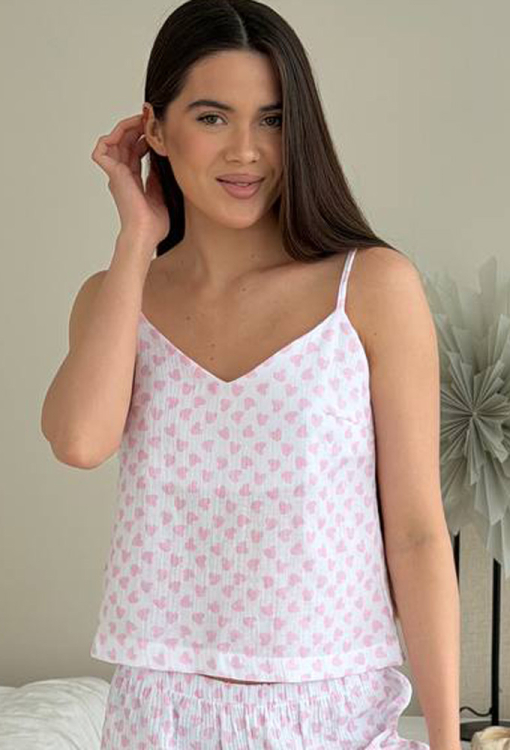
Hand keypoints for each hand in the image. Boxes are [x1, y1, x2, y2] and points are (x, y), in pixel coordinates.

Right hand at [91, 111, 169, 246]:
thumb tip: (162, 160)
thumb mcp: (161, 194)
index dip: (143, 137)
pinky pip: (101, 151)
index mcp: (133, 180)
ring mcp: (116, 175)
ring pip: (113, 141)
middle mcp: (122, 175)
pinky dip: (109, 138)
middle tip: (149, 118)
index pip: (134, 151)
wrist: (146, 234)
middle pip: (124, 143)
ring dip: (125, 127)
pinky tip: (128, 131)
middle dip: (136, 128)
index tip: (156, 129)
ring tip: (140, 120)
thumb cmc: (154, 224)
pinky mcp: (113, 174)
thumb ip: (158, 177)